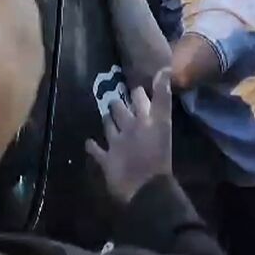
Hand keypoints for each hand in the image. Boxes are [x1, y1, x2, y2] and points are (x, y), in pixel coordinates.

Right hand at [85, 69, 172, 204]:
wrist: (143, 186)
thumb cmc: (152, 152)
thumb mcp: (159, 120)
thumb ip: (161, 96)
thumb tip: (166, 68)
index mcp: (143, 122)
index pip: (140, 102)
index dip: (138, 92)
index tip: (132, 79)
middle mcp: (131, 131)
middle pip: (123, 114)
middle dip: (118, 104)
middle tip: (110, 92)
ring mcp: (119, 146)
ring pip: (111, 129)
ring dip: (106, 121)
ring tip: (101, 111)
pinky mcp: (107, 161)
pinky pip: (98, 151)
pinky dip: (93, 146)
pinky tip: (88, 140)